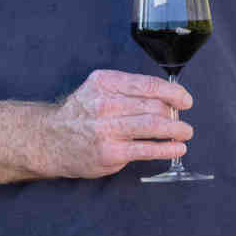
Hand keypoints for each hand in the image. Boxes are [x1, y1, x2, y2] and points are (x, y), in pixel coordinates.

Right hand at [39, 69, 193, 178]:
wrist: (50, 139)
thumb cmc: (80, 114)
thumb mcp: (97, 89)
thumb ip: (127, 90)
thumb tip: (166, 98)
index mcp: (105, 82)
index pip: (148, 85)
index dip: (173, 93)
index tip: (185, 100)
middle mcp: (105, 103)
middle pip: (154, 106)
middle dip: (174, 114)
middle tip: (182, 121)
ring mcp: (107, 129)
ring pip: (153, 126)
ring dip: (176, 130)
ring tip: (185, 133)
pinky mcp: (110, 152)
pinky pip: (146, 149)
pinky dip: (167, 149)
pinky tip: (177, 148)